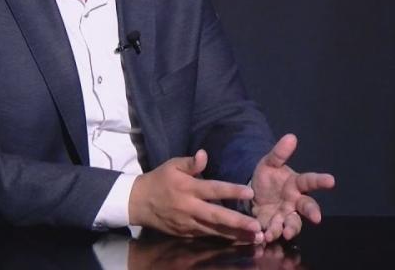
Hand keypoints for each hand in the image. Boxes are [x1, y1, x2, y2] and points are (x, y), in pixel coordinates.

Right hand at [129, 149, 263, 242]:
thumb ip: (190, 162)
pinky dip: (222, 239)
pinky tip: (238, 240)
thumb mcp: (172, 165)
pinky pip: (207, 236)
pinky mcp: (185, 234)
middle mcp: (189, 208)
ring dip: (234, 235)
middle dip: (237, 222)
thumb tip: (204, 154)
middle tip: (257, 226)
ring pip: (214, 231)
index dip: (231, 191)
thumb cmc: (159, 180)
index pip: (213, 189)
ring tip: (254, 238)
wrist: (138, 203)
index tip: (250, 193)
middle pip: (216, 216)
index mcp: (187, 188)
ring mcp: (187, 224)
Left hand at [251, 134, 334, 242]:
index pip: (310, 181)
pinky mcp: (273, 227)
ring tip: (282, 232)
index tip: (331, 180)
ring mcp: (285, 216)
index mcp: (296, 184)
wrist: (251, 195)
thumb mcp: (269, 164)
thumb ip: (279, 153)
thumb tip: (291, 136)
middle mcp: (295, 202)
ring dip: (290, 229)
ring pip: (293, 224)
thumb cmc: (267, 178)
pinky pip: (275, 233)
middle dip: (312, 212)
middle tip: (316, 218)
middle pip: (307, 207)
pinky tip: (264, 235)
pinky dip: (271, 234)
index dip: (321, 181)